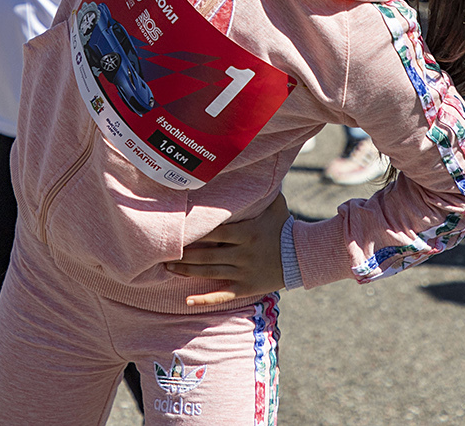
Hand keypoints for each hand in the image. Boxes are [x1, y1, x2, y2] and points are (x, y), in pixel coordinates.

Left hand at [166, 193, 289, 305]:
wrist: (301, 256)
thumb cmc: (284, 227)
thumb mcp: (276, 205)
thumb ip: (265, 188)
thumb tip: (260, 163)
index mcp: (246, 233)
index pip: (214, 233)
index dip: (195, 233)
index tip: (178, 231)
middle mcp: (242, 254)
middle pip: (206, 254)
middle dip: (184, 254)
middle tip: (163, 252)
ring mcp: (242, 272)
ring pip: (209, 273)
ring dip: (187, 271)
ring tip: (167, 268)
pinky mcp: (245, 288)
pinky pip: (221, 295)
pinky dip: (204, 299)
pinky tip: (188, 300)